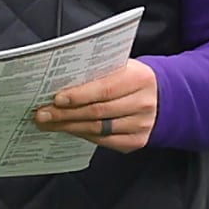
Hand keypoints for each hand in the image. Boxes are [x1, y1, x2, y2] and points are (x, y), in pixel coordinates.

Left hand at [33, 59, 157, 152]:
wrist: (165, 97)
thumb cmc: (134, 79)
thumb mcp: (124, 67)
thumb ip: (100, 73)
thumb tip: (63, 82)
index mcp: (139, 79)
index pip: (104, 90)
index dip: (79, 96)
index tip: (56, 99)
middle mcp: (143, 103)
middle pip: (98, 112)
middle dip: (66, 114)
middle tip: (43, 114)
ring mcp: (141, 125)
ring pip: (98, 129)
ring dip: (70, 126)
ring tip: (50, 123)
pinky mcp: (137, 141)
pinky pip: (105, 141)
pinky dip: (84, 135)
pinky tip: (70, 130)